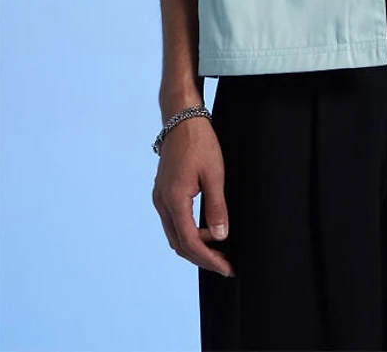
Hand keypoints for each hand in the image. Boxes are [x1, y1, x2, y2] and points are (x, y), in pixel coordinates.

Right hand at [152, 117, 234, 276]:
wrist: (181, 118)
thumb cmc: (199, 142)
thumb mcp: (214, 174)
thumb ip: (217, 207)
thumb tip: (220, 236)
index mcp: (174, 200)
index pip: (190, 242)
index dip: (209, 259)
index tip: (226, 268)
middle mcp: (162, 202)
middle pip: (179, 244)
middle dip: (202, 258)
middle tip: (224, 265)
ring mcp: (160, 197)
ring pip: (174, 234)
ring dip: (195, 245)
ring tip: (218, 249)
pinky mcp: (163, 192)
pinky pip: (173, 221)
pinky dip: (188, 231)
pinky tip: (205, 229)